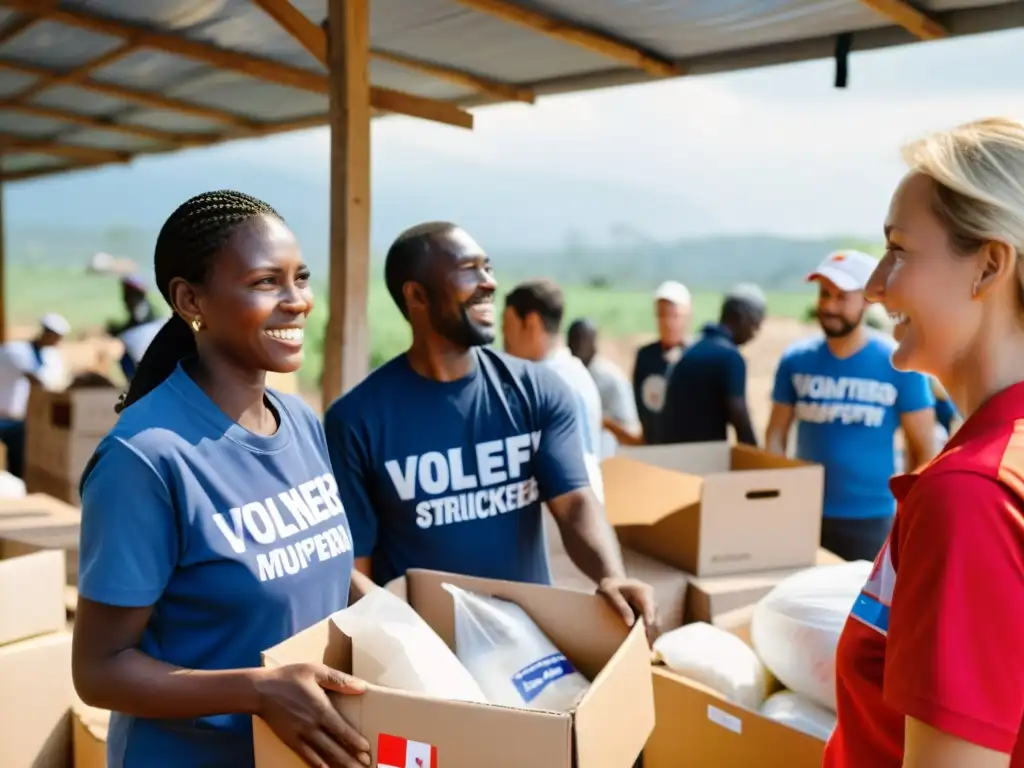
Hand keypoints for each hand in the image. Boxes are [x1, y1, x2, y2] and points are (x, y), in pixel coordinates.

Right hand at [254, 663, 370, 767]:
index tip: (367, 750)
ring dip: (338, 765)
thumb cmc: (290, 677)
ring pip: (323, 756)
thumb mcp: (316, 671)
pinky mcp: (290, 741)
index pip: (342, 730)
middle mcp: (312, 726)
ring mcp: (300, 736)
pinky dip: (318, 766)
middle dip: (351, 759)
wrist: (260, 690)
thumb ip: (340, 680)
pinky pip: (306, 757)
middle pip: (335, 748)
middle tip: (366, 766)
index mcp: (321, 709)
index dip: (355, 742)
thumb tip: (362, 687)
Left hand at [597, 577, 659, 644]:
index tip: (648, 634)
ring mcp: (652, 604)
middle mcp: (652, 597)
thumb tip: (630, 623)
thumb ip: (620, 604)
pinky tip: (646, 644)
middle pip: (655, 617)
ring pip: (656, 622)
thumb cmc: (610, 585)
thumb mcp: (610, 591)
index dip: (650, 622)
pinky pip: (652, 623)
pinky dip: (650, 633)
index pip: (650, 608)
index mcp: (644, 590)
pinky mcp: (649, 611)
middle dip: (652, 632)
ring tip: (648, 649)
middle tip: (648, 648)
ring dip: (652, 634)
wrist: (614, 580)